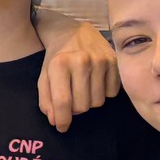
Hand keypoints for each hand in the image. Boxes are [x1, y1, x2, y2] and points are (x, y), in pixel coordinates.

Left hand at [38, 17, 119, 132]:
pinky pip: (112, 93)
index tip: (61, 127)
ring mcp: (101, 60)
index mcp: (60, 64)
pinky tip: (96, 82)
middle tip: (72, 99)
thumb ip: (46, 100)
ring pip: (98, 102)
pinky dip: (103, 93)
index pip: (63, 102)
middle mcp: (81, 61)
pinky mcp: (115, 60)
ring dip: (89, 101)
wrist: (73, 31)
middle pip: (82, 106)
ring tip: (83, 89)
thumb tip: (56, 121)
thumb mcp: (45, 76)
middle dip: (75, 109)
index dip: (62, 120)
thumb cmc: (57, 57)